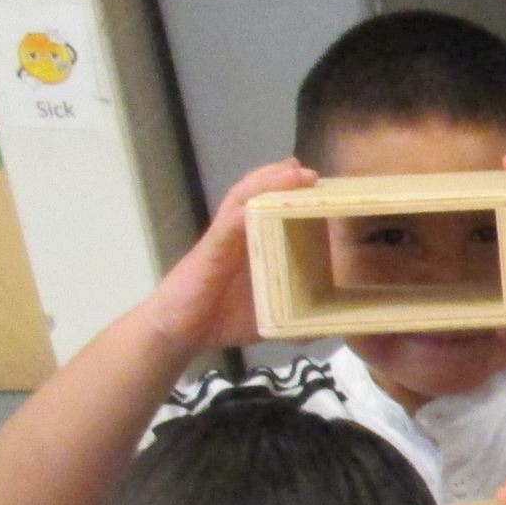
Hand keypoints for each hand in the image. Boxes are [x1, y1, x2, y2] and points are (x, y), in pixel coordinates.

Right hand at [143, 161, 314, 353]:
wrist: (178, 334)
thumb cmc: (221, 320)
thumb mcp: (268, 319)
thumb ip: (296, 318)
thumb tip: (327, 326)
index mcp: (255, 245)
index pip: (274, 209)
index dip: (294, 195)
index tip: (320, 185)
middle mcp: (239, 235)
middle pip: (258, 194)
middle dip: (282, 178)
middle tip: (309, 172)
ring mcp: (223, 240)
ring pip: (242, 199)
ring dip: (267, 182)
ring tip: (292, 171)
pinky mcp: (209, 251)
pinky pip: (226, 225)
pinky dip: (242, 211)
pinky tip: (259, 200)